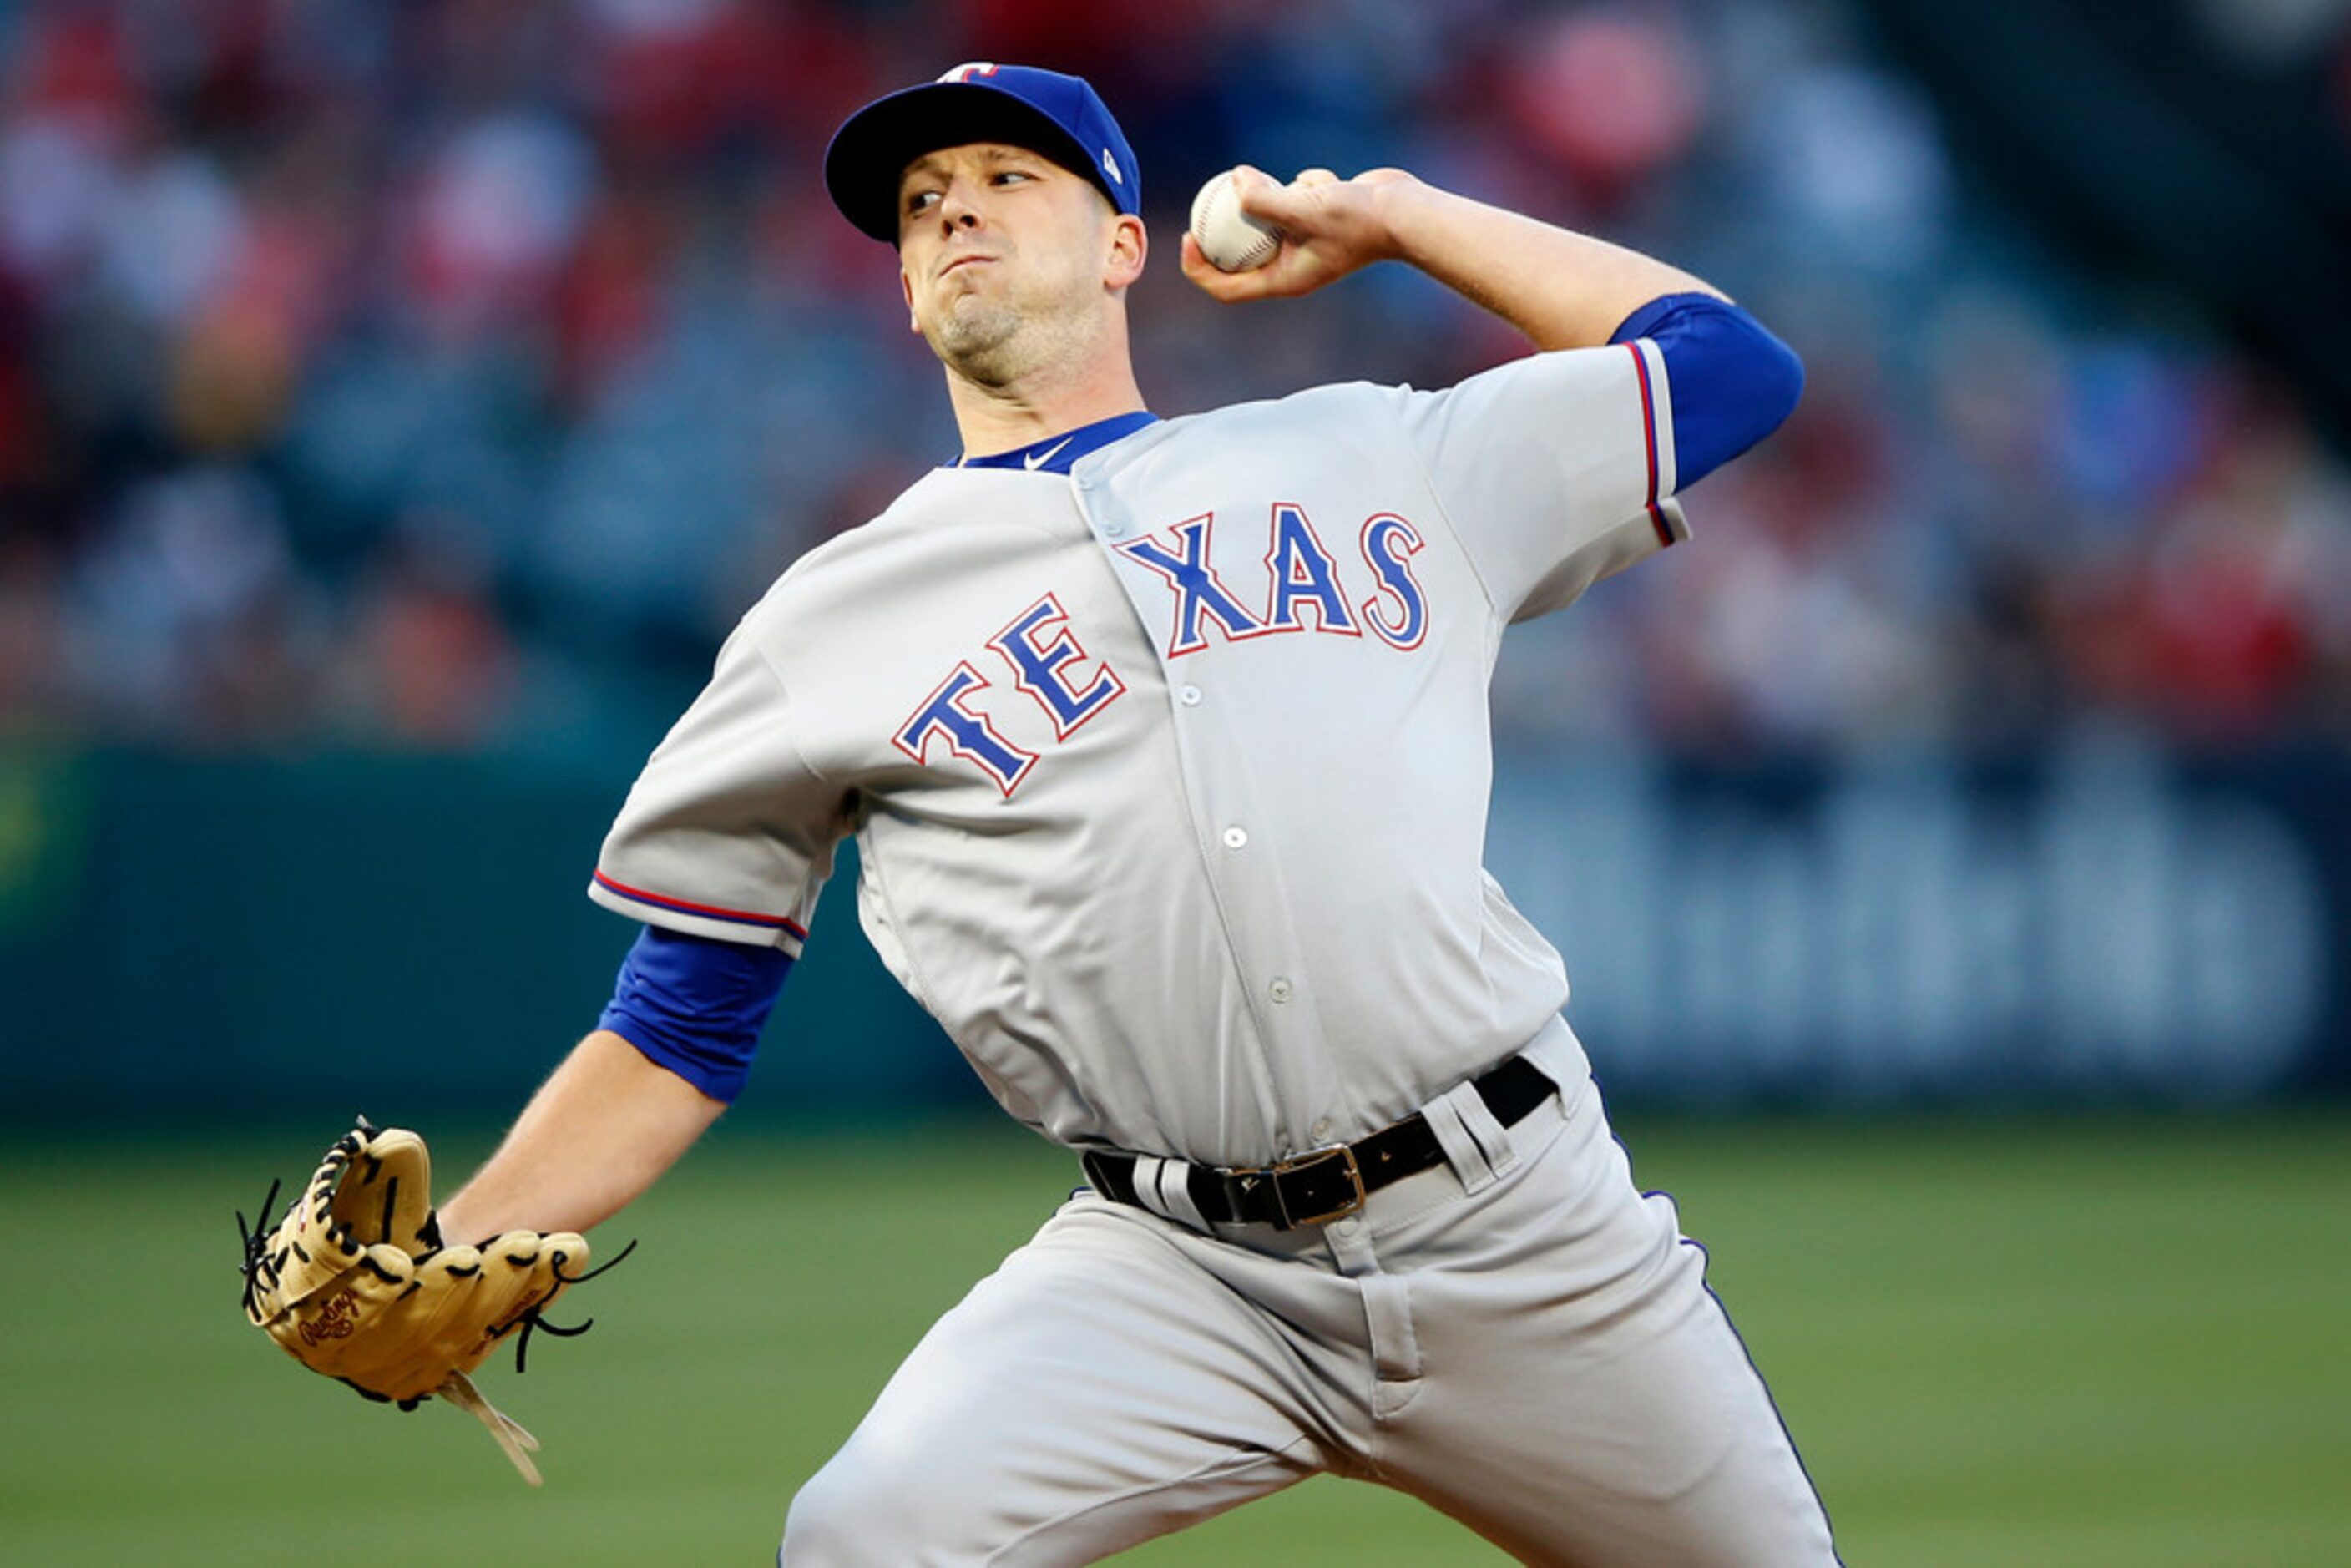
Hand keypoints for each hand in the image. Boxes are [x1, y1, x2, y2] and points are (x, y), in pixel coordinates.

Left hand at [1180, 165, 1419, 302]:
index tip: (1188, 236)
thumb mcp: (1306, 207)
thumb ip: (1265, 199)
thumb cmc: (1357, 219)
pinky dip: (1303, 185)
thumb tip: (1234, 181)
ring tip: (1289, 186)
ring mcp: (1304, 242)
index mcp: (1283, 280)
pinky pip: (1293, 197)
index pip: (1227, 287)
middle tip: (1206, 199)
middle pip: (1239, 253)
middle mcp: (1291, 266)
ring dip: (1272, 197)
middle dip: (1224, 228)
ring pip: (1268, 218)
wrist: (1403, 213)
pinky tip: (1326, 184)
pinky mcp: (1316, 219)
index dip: (1199, 268)